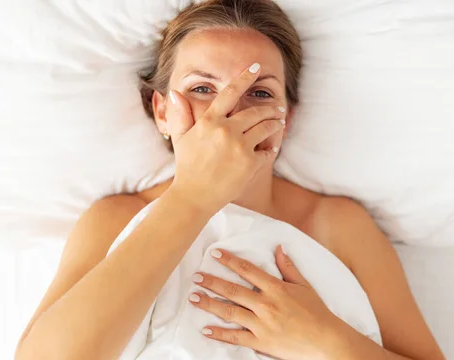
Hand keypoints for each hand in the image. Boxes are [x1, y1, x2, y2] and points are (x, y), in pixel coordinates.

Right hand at [166, 63, 285, 211]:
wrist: (194, 197)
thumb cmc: (187, 167)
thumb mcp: (180, 139)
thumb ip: (180, 115)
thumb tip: (174, 93)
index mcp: (210, 121)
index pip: (230, 93)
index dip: (245, 78)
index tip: (257, 68)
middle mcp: (226, 131)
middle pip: (255, 112)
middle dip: (270, 109)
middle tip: (278, 108)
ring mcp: (240, 147)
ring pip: (266, 128)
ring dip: (276, 124)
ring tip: (280, 122)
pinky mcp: (250, 164)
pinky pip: (267, 152)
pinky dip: (271, 149)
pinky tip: (273, 147)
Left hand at [188, 245, 341, 359]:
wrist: (326, 341)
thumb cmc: (317, 312)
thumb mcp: (304, 286)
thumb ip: (288, 267)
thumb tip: (278, 248)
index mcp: (275, 288)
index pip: (247, 270)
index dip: (229, 260)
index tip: (214, 254)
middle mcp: (266, 304)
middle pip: (232, 290)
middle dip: (212, 282)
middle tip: (196, 276)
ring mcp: (262, 324)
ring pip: (229, 312)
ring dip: (209, 304)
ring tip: (193, 298)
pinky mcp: (261, 342)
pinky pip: (236, 337)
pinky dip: (220, 334)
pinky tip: (205, 330)